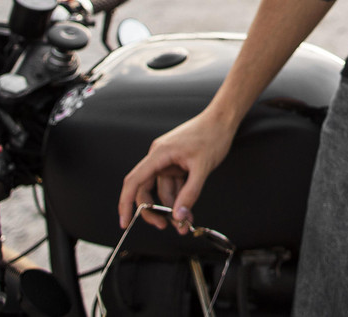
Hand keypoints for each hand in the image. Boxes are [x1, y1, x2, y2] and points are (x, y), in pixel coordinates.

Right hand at [118, 113, 232, 231]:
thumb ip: (190, 193)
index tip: (125, 222)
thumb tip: (178, 216)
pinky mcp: (177, 164)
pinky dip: (179, 198)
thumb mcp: (202, 168)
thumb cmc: (212, 136)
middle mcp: (159, 157)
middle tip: (167, 227)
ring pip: (162, 190)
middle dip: (155, 211)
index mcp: (159, 154)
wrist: (223, 120)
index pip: (134, 181)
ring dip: (172, 207)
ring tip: (185, 222)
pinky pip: (173, 185)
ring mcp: (168, 161)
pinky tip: (188, 209)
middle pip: (146, 189)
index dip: (125, 203)